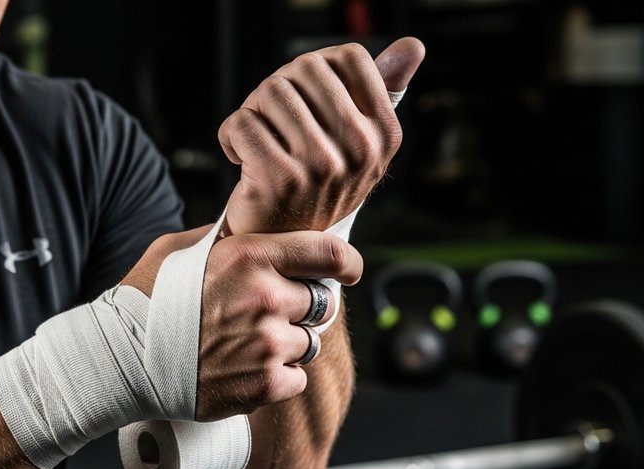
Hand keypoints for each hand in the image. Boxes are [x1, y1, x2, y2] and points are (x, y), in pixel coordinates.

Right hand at [121, 227, 362, 421]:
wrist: (121, 361)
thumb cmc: (145, 302)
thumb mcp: (180, 251)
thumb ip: (228, 238)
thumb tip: (258, 228)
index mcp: (249, 255)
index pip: (328, 253)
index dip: (346, 262)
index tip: (348, 270)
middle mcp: (265, 296)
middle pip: (322, 302)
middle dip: (302, 308)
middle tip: (269, 315)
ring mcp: (268, 343)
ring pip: (309, 342)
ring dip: (289, 344)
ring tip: (248, 345)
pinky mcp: (265, 383)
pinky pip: (296, 378)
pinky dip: (278, 378)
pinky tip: (245, 370)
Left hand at [219, 37, 425, 235]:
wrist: (283, 246)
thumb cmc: (317, 184)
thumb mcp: (359, 142)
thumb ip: (383, 90)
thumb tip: (412, 46)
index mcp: (385, 134)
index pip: (347, 58)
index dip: (314, 72)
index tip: (306, 103)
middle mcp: (360, 151)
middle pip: (304, 67)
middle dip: (279, 89)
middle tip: (274, 124)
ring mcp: (321, 166)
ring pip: (269, 91)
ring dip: (253, 112)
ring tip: (260, 142)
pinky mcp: (279, 179)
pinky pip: (241, 122)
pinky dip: (230, 136)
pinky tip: (241, 157)